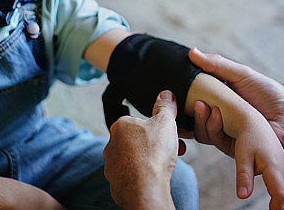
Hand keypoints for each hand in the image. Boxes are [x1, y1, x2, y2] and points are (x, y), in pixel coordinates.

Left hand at [103, 91, 179, 209]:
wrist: (144, 188)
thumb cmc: (152, 153)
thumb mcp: (165, 122)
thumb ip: (165, 107)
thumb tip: (165, 95)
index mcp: (120, 126)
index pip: (137, 122)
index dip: (155, 127)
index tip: (167, 134)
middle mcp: (111, 144)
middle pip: (137, 141)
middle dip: (154, 144)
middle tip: (171, 150)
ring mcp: (111, 164)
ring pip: (134, 158)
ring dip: (149, 159)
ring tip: (165, 164)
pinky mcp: (115, 182)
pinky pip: (131, 175)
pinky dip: (143, 175)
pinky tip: (154, 177)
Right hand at [189, 48, 283, 158]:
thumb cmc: (270, 94)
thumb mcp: (241, 74)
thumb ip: (217, 65)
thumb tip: (192, 51)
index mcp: (220, 100)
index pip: (195, 99)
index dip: (183, 97)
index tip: (174, 88)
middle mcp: (220, 116)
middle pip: (194, 117)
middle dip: (185, 111)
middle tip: (182, 100)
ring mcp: (225, 132)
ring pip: (201, 130)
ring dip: (198, 119)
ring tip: (202, 106)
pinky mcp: (231, 146)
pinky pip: (213, 140)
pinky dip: (211, 129)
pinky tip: (215, 116)